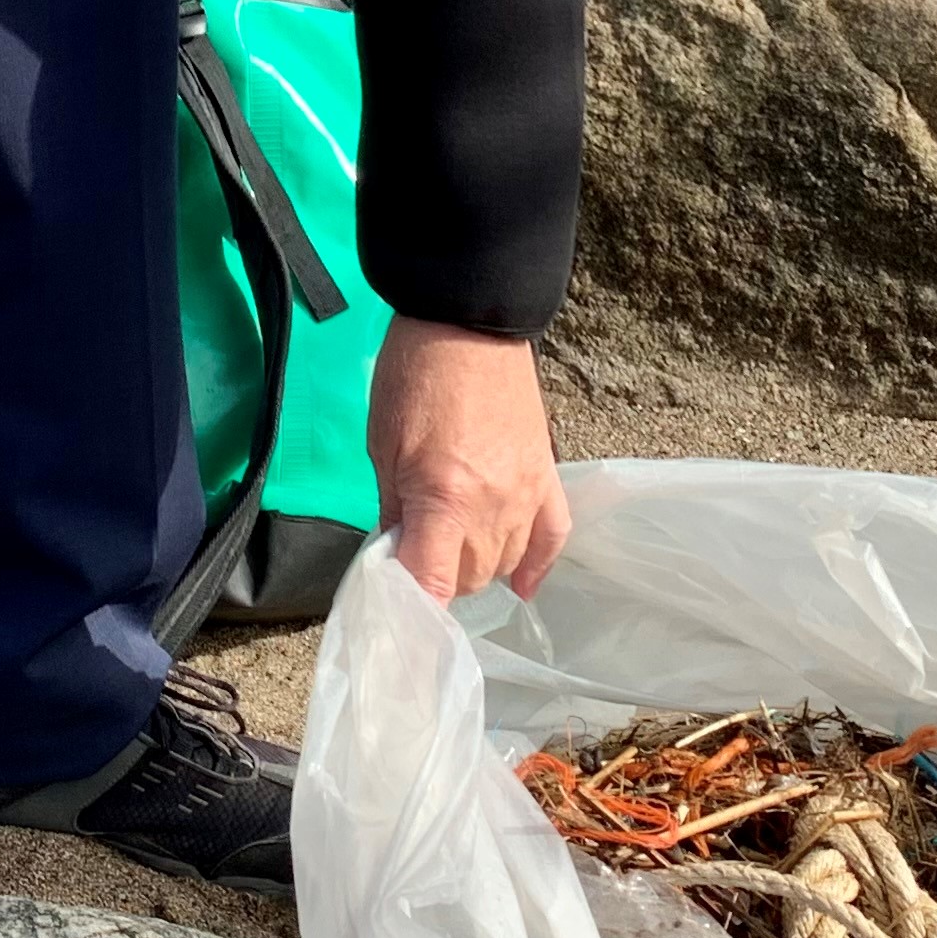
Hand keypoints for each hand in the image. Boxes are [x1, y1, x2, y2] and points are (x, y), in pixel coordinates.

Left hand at [368, 318, 571, 603]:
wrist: (467, 323)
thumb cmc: (412, 379)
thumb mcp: (383, 448)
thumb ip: (394, 512)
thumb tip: (398, 559)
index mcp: (444, 499)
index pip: (433, 585)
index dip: (412, 609)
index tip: (397, 614)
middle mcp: (493, 507)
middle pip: (470, 579)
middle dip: (438, 575)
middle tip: (415, 548)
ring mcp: (528, 493)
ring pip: (506, 565)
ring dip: (477, 566)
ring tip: (452, 542)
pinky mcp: (548, 476)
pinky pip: (553, 539)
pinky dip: (537, 565)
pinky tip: (522, 584)